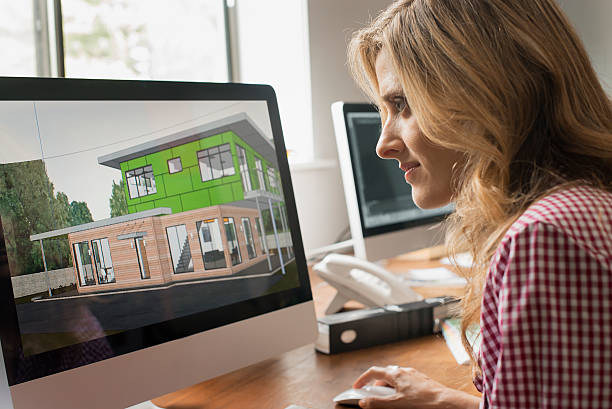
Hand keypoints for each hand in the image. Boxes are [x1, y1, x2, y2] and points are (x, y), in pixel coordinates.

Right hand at [352, 365, 479, 408]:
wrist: (445, 401)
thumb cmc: (422, 401)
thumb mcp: (396, 404)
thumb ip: (377, 403)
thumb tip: (363, 402)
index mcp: (395, 374)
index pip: (373, 372)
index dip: (363, 379)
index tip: (357, 387)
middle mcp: (404, 371)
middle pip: (384, 374)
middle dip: (376, 384)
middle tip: (372, 395)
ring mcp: (413, 374)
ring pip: (395, 377)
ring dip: (388, 386)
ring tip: (387, 398)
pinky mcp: (421, 380)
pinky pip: (405, 380)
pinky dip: (398, 387)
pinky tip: (403, 397)